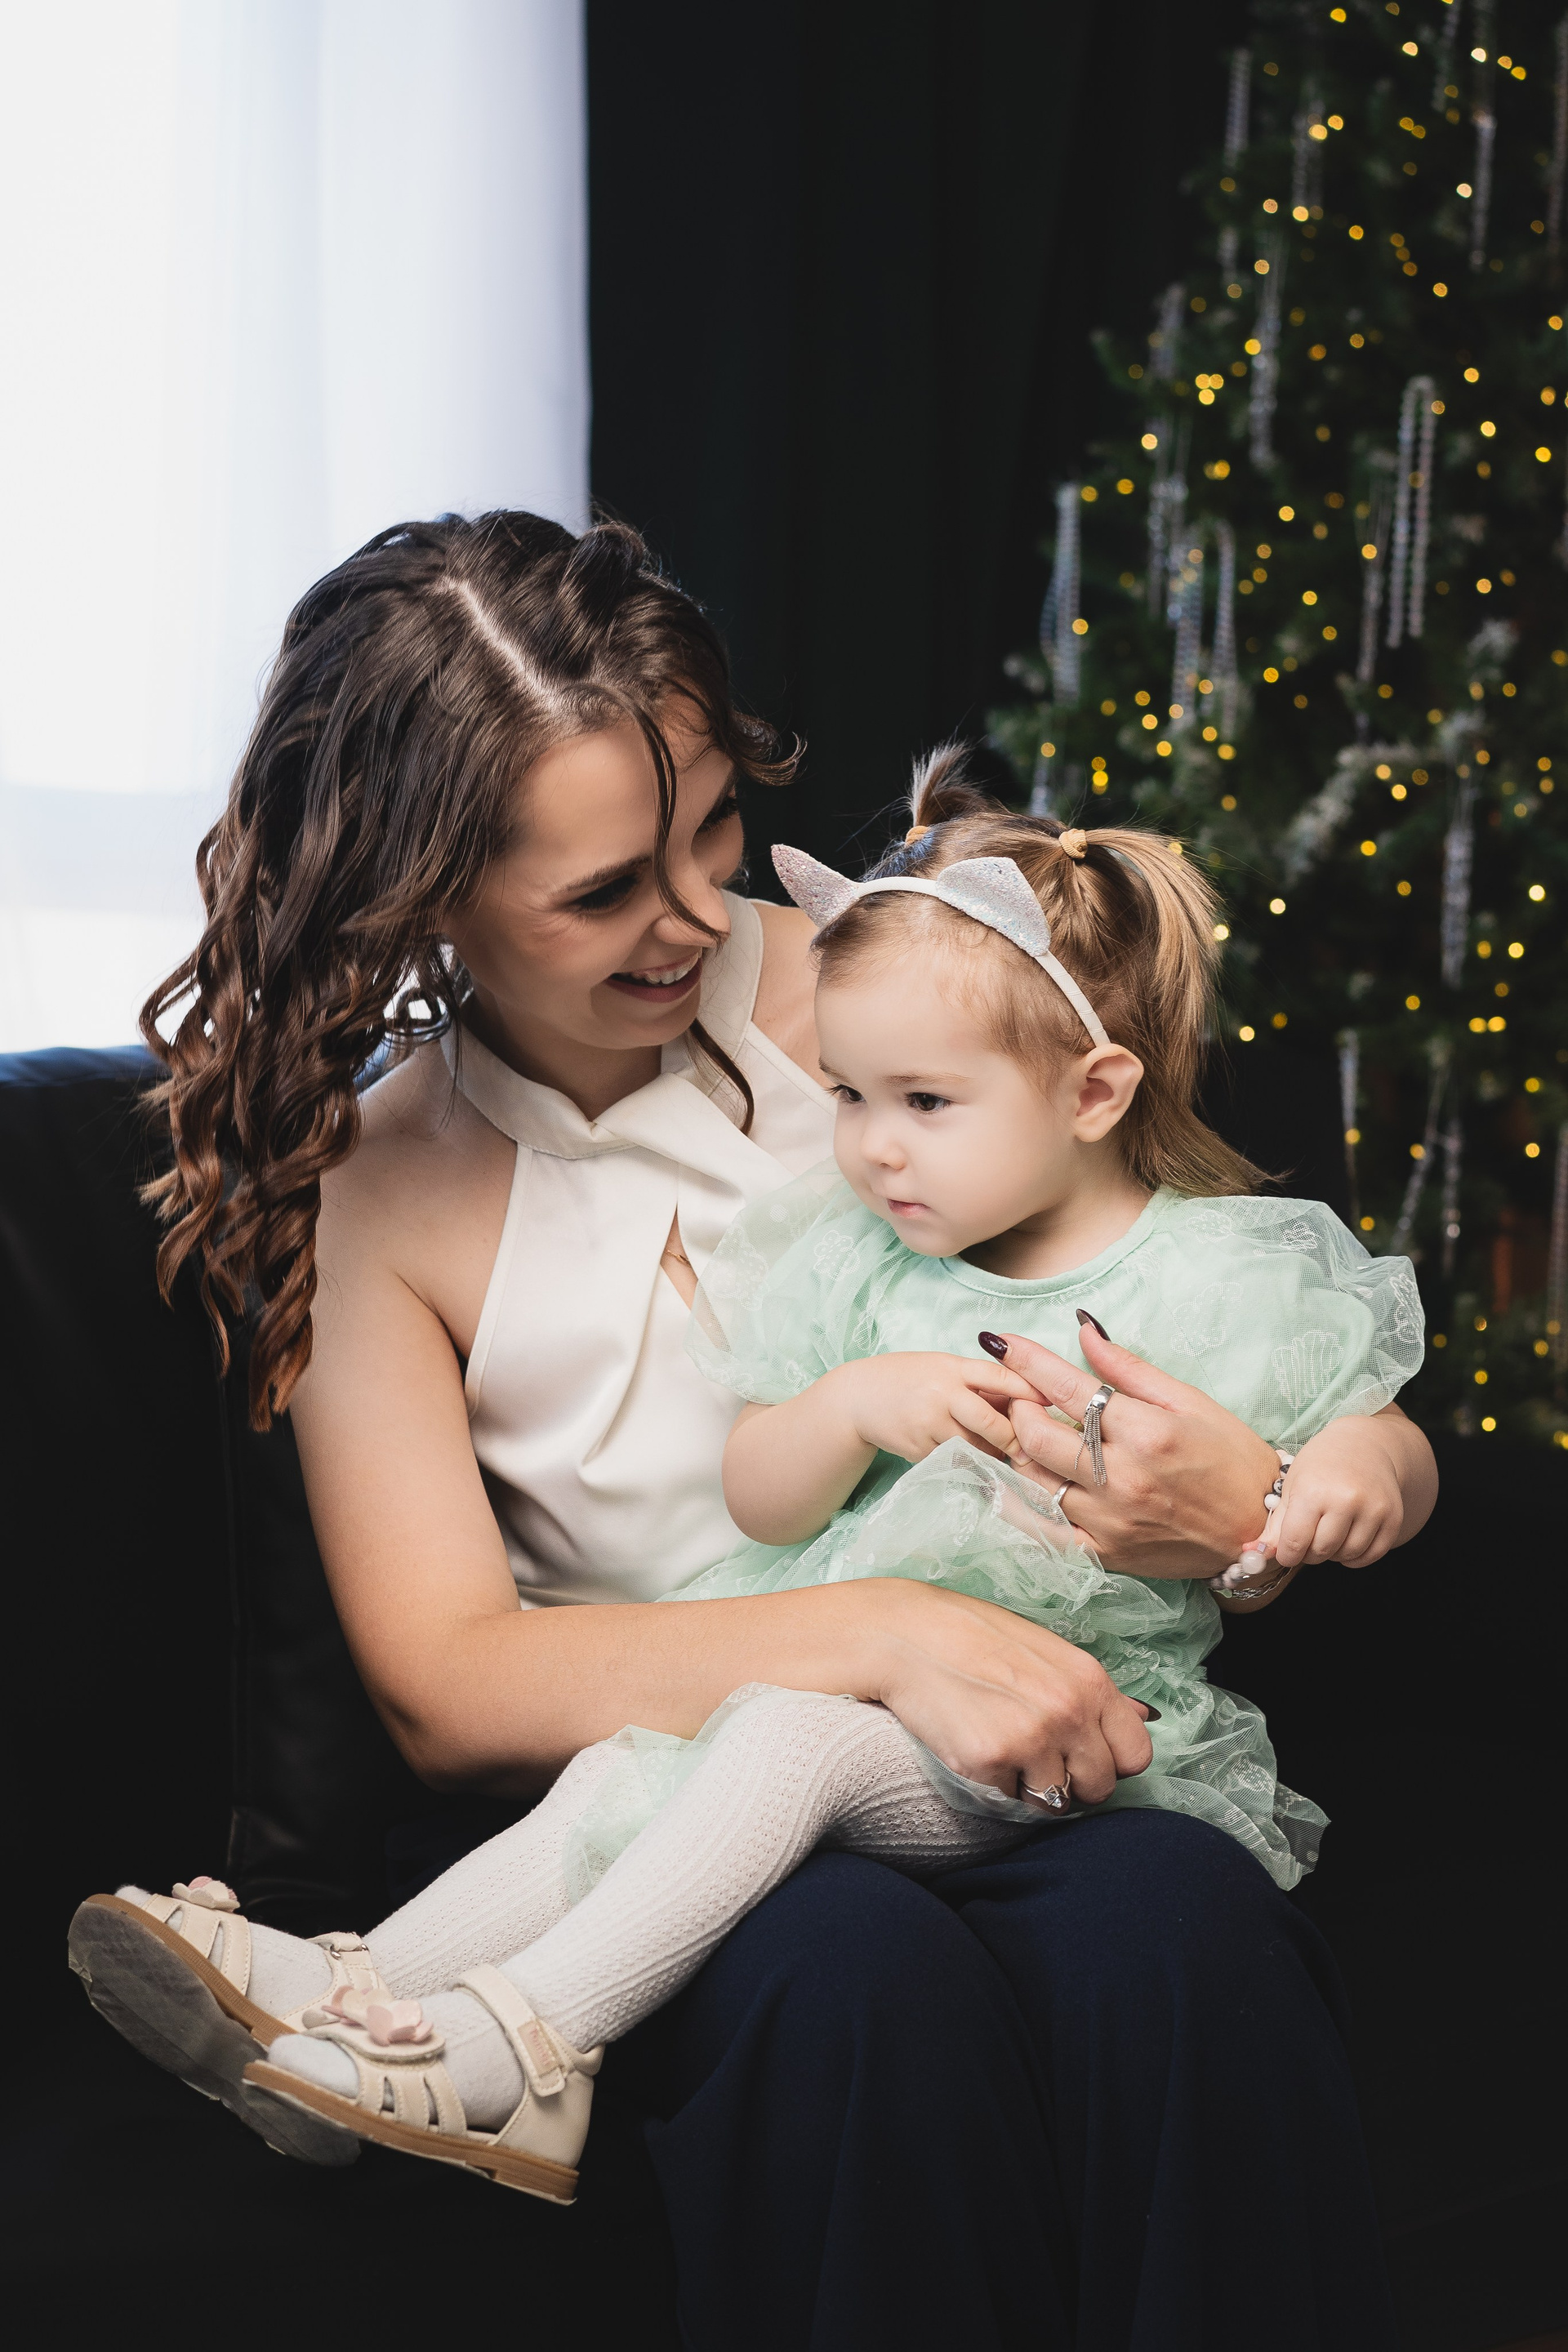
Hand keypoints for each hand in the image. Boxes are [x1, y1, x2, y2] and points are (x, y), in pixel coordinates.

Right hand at [833, 1351, 1046, 1466]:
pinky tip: (974, 1464)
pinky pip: (954, 1461)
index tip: (1051, 1405)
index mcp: (951, 1367)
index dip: (1028, 1393)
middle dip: (1015, 1438)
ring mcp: (927, 1424)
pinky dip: (968, 1464)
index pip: (999, 1378)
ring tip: (1004, 1458)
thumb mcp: (941, 1367)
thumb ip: (978, 1381)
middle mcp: (941, 1394)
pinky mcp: (917, 1449)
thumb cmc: (908, 1379)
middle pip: (991, 1422)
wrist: (856, 1398)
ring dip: (992, 1455)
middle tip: (1031, 1450)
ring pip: (975, 1448)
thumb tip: (1028, 1399)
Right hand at [868, 1577, 1155, 1806]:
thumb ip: (1092, 1689)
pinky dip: (991, 1784)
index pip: (1136, 1754)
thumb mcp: (1044, 1649)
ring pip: (1054, 1801)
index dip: (1109, 1760)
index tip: (1081, 1752)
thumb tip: (1147, 1715)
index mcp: (1089, 1679)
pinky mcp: (989, 1762)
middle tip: (1032, 1752)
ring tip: (998, 1743)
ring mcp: (1031, 1738)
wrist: (902, 1633)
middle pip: (1099, 1787)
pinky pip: (1007, 1801)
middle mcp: (1069, 1710)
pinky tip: (970, 1744)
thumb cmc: (971, 1636)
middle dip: (1071, 1780)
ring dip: (1029, 1786)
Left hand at [986, 1321, 1278, 1578]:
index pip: (1068, 1388)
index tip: (999, 1342)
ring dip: (1019, 1451)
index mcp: (1147, 1432)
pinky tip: (1015, 1486)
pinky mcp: (1105, 1554)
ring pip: (1033, 1481)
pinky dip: (1022, 1506)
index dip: (1026, 1360)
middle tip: (1023, 1396)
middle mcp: (1123, 1478)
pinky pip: (1043, 1532)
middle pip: (1036, 1436)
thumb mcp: (1189, 1401)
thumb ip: (1129, 1367)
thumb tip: (1083, 1329)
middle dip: (1018, 1407)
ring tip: (1030, 1435)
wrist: (1258, 1531)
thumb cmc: (1231, 1459)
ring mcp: (1111, 1521)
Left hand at [1270, 1414, 1405, 1568]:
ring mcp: (1373, 1509)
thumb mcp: (1292, 1485)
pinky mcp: (1392, 1518)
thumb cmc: (1321, 1463)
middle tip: (1307, 1539)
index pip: (1294, 1542)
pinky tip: (1347, 1540)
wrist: (1365, 1444)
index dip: (1286, 1554)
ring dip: (1333, 1554)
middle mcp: (1345, 1500)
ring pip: (1346, 1556)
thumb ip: (1276, 1523)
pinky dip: (1356, 1557)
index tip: (1285, 1551)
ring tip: (1328, 1534)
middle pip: (1321, 1551)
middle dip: (1309, 1553)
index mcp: (1313, 1490)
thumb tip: (1257, 1553)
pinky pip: (1371, 1555)